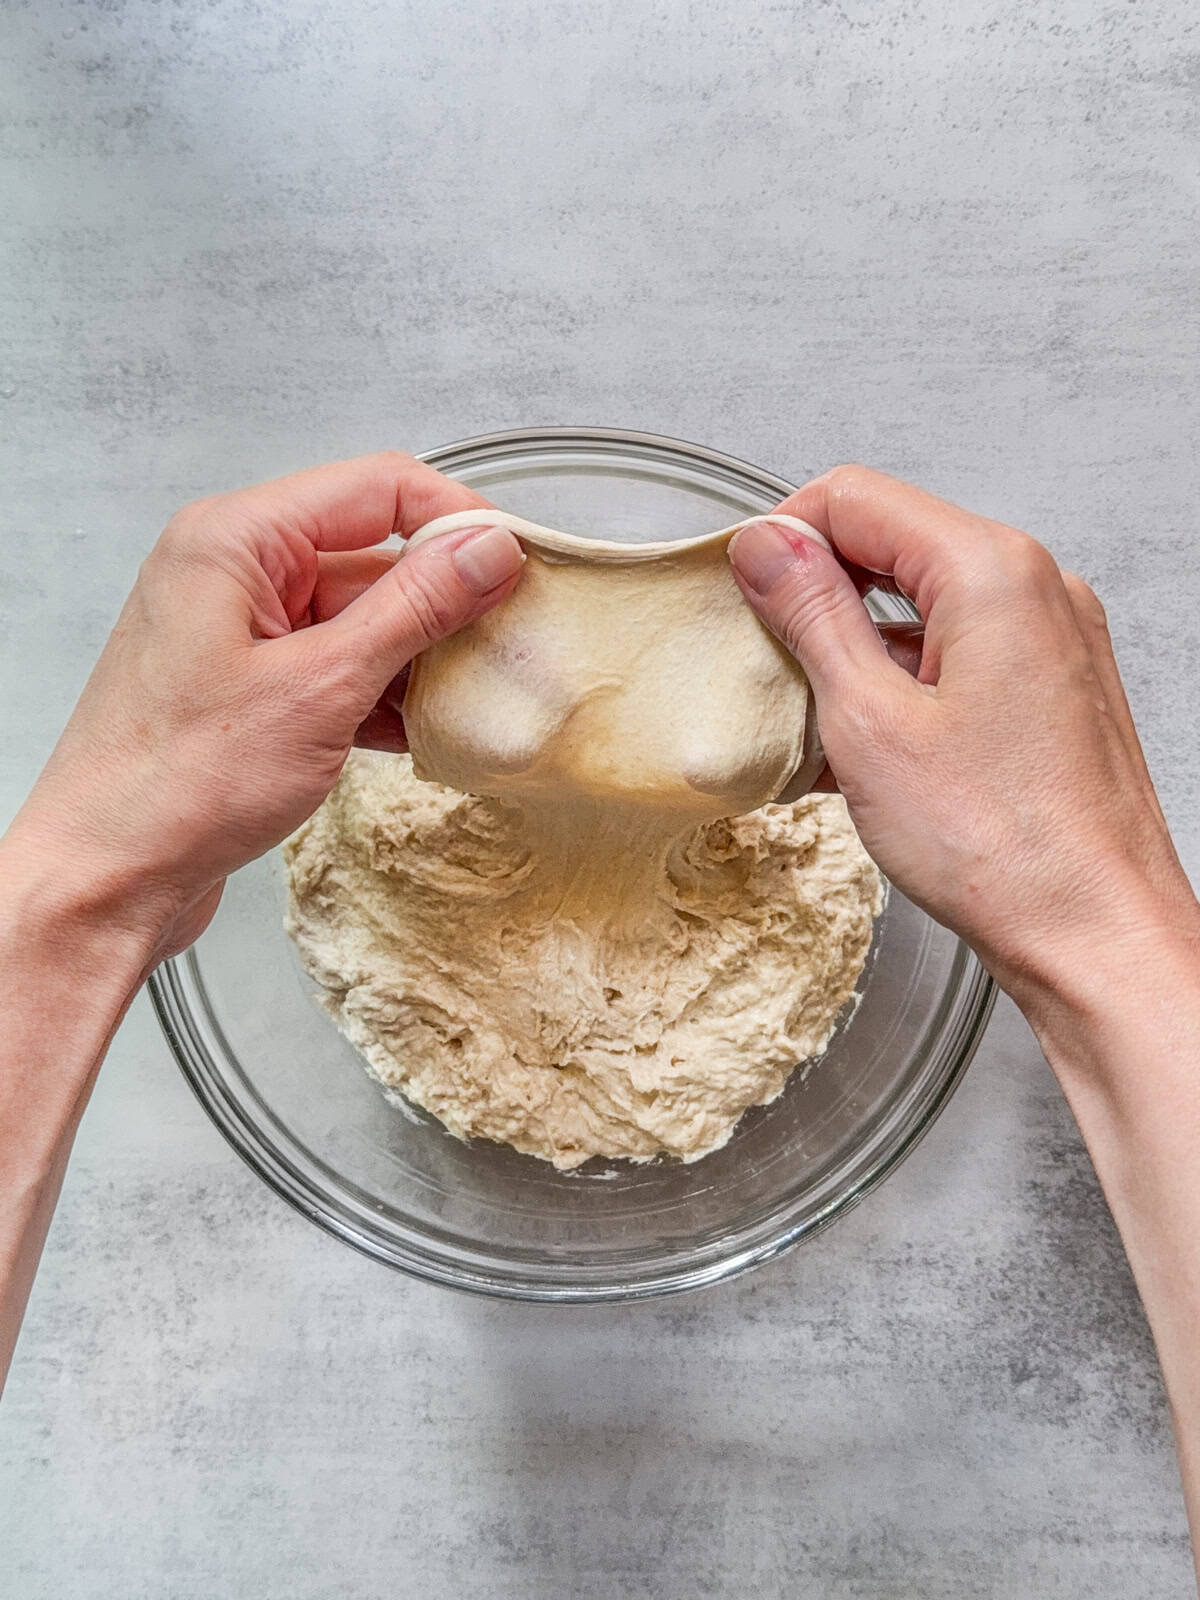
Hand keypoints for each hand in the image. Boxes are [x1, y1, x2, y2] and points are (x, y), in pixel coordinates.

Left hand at [3, 452, 522, 962]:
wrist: (107, 880)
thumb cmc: (175, 788)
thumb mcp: (320, 689)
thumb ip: (413, 609)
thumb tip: (487, 549)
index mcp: (235, 540)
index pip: (378, 488)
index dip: (457, 520)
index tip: (518, 568)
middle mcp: (234, 571)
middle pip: (375, 556)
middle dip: (446, 607)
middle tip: (510, 652)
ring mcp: (242, 631)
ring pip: (364, 619)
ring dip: (418, 663)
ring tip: (468, 707)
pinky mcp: (252, 685)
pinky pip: (339, 667)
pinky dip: (383, 698)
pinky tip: (419, 737)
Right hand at [728, 466, 1197, 998]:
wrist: (1095, 937)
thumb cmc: (1002, 847)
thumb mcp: (869, 721)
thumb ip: (811, 616)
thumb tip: (766, 546)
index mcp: (992, 572)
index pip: (856, 497)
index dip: (783, 537)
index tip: (741, 594)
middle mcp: (1035, 588)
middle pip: (892, 544)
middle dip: (817, 597)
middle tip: (767, 664)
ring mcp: (1051, 639)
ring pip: (921, 606)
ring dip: (853, 652)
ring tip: (812, 727)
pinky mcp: (1051, 689)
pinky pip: (956, 656)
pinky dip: (900, 687)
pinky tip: (860, 752)